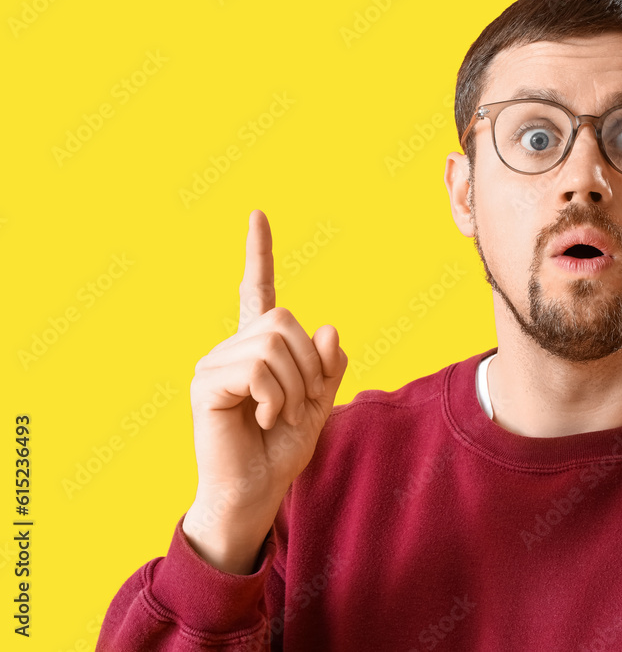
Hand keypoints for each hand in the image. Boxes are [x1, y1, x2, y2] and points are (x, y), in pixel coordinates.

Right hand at [182, 210, 347, 573]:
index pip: (257, 290)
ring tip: (276, 416)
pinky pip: (257, 370)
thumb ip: (328, 367)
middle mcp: (233, 348)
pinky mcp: (206, 384)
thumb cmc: (281, 450)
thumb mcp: (318, 405)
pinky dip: (273, 399)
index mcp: (259, 349)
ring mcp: (215, 364)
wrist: (255, 492)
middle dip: (309, 366)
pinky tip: (259, 420)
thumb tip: (330, 328)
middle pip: (287, 321)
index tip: (258, 214)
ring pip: (275, 345)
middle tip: (298, 405)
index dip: (259, 253)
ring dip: (293, 388)